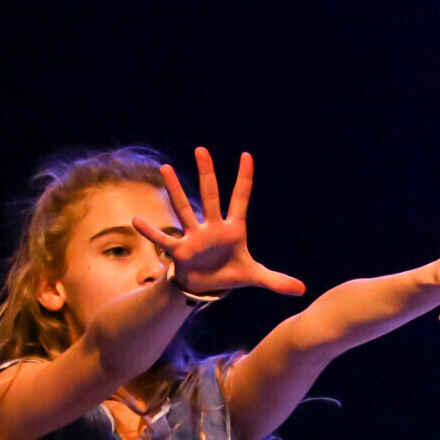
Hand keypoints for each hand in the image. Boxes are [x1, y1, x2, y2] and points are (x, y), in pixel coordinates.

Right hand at [146, 149, 306, 298]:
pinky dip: (151, 232)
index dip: (245, 179)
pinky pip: (163, 240)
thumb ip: (277, 280)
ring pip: (183, 209)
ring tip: (165, 168)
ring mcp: (194, 236)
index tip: (247, 155)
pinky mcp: (180, 250)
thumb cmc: (231, 273)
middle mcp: (212, 227)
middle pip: (210, 195)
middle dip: (207, 174)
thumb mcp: (255, 277)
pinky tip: (136, 221)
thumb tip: (302, 290)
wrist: (207, 286)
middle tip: (202, 149)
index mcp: (234, 230)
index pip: (241, 199)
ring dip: (175, 190)